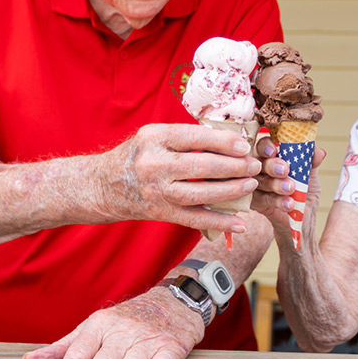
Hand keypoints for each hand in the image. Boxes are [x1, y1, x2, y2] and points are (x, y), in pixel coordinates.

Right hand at [95, 123, 261, 233]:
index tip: (244, 145)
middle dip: (234, 167)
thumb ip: (185, 137)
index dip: (224, 142)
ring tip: (251, 185)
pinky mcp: (160, 213)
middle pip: (201, 167)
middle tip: (254, 165)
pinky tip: (240, 221)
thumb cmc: (137, 156)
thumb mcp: (154, 136)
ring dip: (231, 191)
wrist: (103, 185)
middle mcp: (153, 164)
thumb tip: (229, 138)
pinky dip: (220, 221)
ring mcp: (156, 191)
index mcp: (153, 138)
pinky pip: (195, 219)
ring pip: (201, 194)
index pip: (195, 137)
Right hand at [251, 135, 324, 242]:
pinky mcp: (256, 204)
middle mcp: (261, 170)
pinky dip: (276, 201)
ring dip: (276, 184)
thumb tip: (319, 152)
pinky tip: (288, 203)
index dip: (266, 146)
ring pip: (259, 182)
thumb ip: (312, 162)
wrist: (304, 220)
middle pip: (259, 162)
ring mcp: (255, 186)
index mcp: (273, 157)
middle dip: (272, 165)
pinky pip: (261, 200)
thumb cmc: (304, 192)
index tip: (275, 150)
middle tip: (285, 170)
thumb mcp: (311, 176)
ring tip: (291, 189)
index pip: (264, 145)